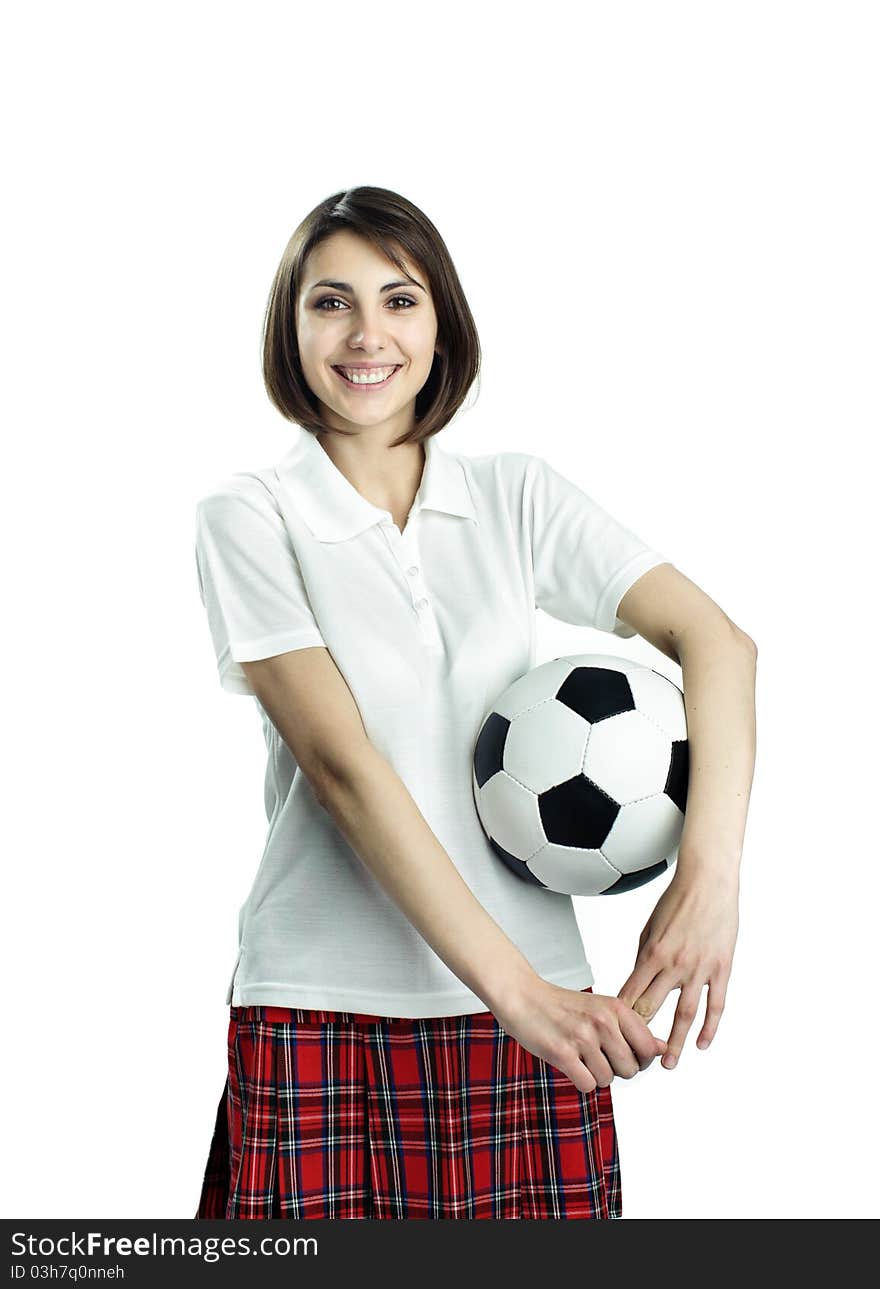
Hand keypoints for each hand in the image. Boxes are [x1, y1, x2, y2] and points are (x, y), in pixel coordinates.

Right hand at [492, 976, 667, 1093]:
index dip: (641, 1059)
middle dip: (617, 1070)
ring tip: (582, 1057)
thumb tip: (661, 1048)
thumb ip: (632, 1028)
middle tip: (599, 1057)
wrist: (523, 996)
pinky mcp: (562, 1053)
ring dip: (596, 1075)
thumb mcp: (602, 1009)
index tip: (627, 1056)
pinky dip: (581, 1081)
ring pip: (608, 1079)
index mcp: (616, 1008)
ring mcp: (582, 1037)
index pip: (648, 1048)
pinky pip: (588, 1085)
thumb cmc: (563, 1005)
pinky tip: (571, 1064)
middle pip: (630, 1069)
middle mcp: (602, 1021)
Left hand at [617, 864, 739, 1069]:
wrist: (708, 882)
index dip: (621, 1017)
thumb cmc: (676, 902)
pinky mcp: (721, 968)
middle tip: (633, 1059)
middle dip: (641, 1036)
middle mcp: (674, 965)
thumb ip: (644, 958)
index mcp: (652, 953)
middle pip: (653, 1008)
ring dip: (675, 1042)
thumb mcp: (650, 928)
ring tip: (667, 1064)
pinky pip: (716, 1004)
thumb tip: (636, 984)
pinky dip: (709, 1027)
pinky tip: (702, 1044)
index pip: (632, 994)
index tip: (613, 1035)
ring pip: (685, 1014)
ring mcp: (699, 969)